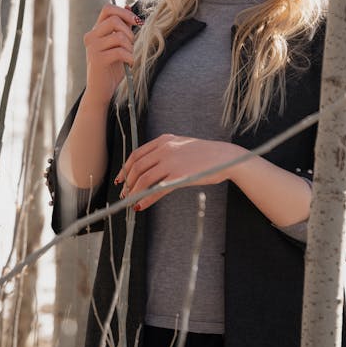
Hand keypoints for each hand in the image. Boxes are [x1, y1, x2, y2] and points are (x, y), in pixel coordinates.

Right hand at [83, 4, 142, 106]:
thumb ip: (122, 27)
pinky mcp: (97, 59)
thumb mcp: (118, 44)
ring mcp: (93, 48)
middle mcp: (91, 36)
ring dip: (130, 47)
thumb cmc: (112, 67)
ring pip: (119, 36)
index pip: (108, 8)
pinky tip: (129, 63)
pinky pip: (120, 51)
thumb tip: (127, 5)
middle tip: (131, 45)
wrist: (101, 90)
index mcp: (96, 30)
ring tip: (129, 56)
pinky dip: (129, 57)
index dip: (124, 12)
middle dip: (129, 31)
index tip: (137, 22)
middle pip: (114, 20)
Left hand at [115, 133, 248, 210]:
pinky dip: (146, 199)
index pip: (136, 154)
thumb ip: (165, 151)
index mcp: (164, 140)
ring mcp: (172, 162)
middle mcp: (165, 149)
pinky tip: (141, 205)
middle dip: (128, 183)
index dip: (125, 169)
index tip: (121, 179)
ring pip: (144, 179)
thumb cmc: (204, 154)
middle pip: (137, 167)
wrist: (224, 157)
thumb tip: (148, 167)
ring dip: (134, 193)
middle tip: (125, 194)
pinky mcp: (179, 176)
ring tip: (131, 202)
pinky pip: (157, 190)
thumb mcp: (181, 145)